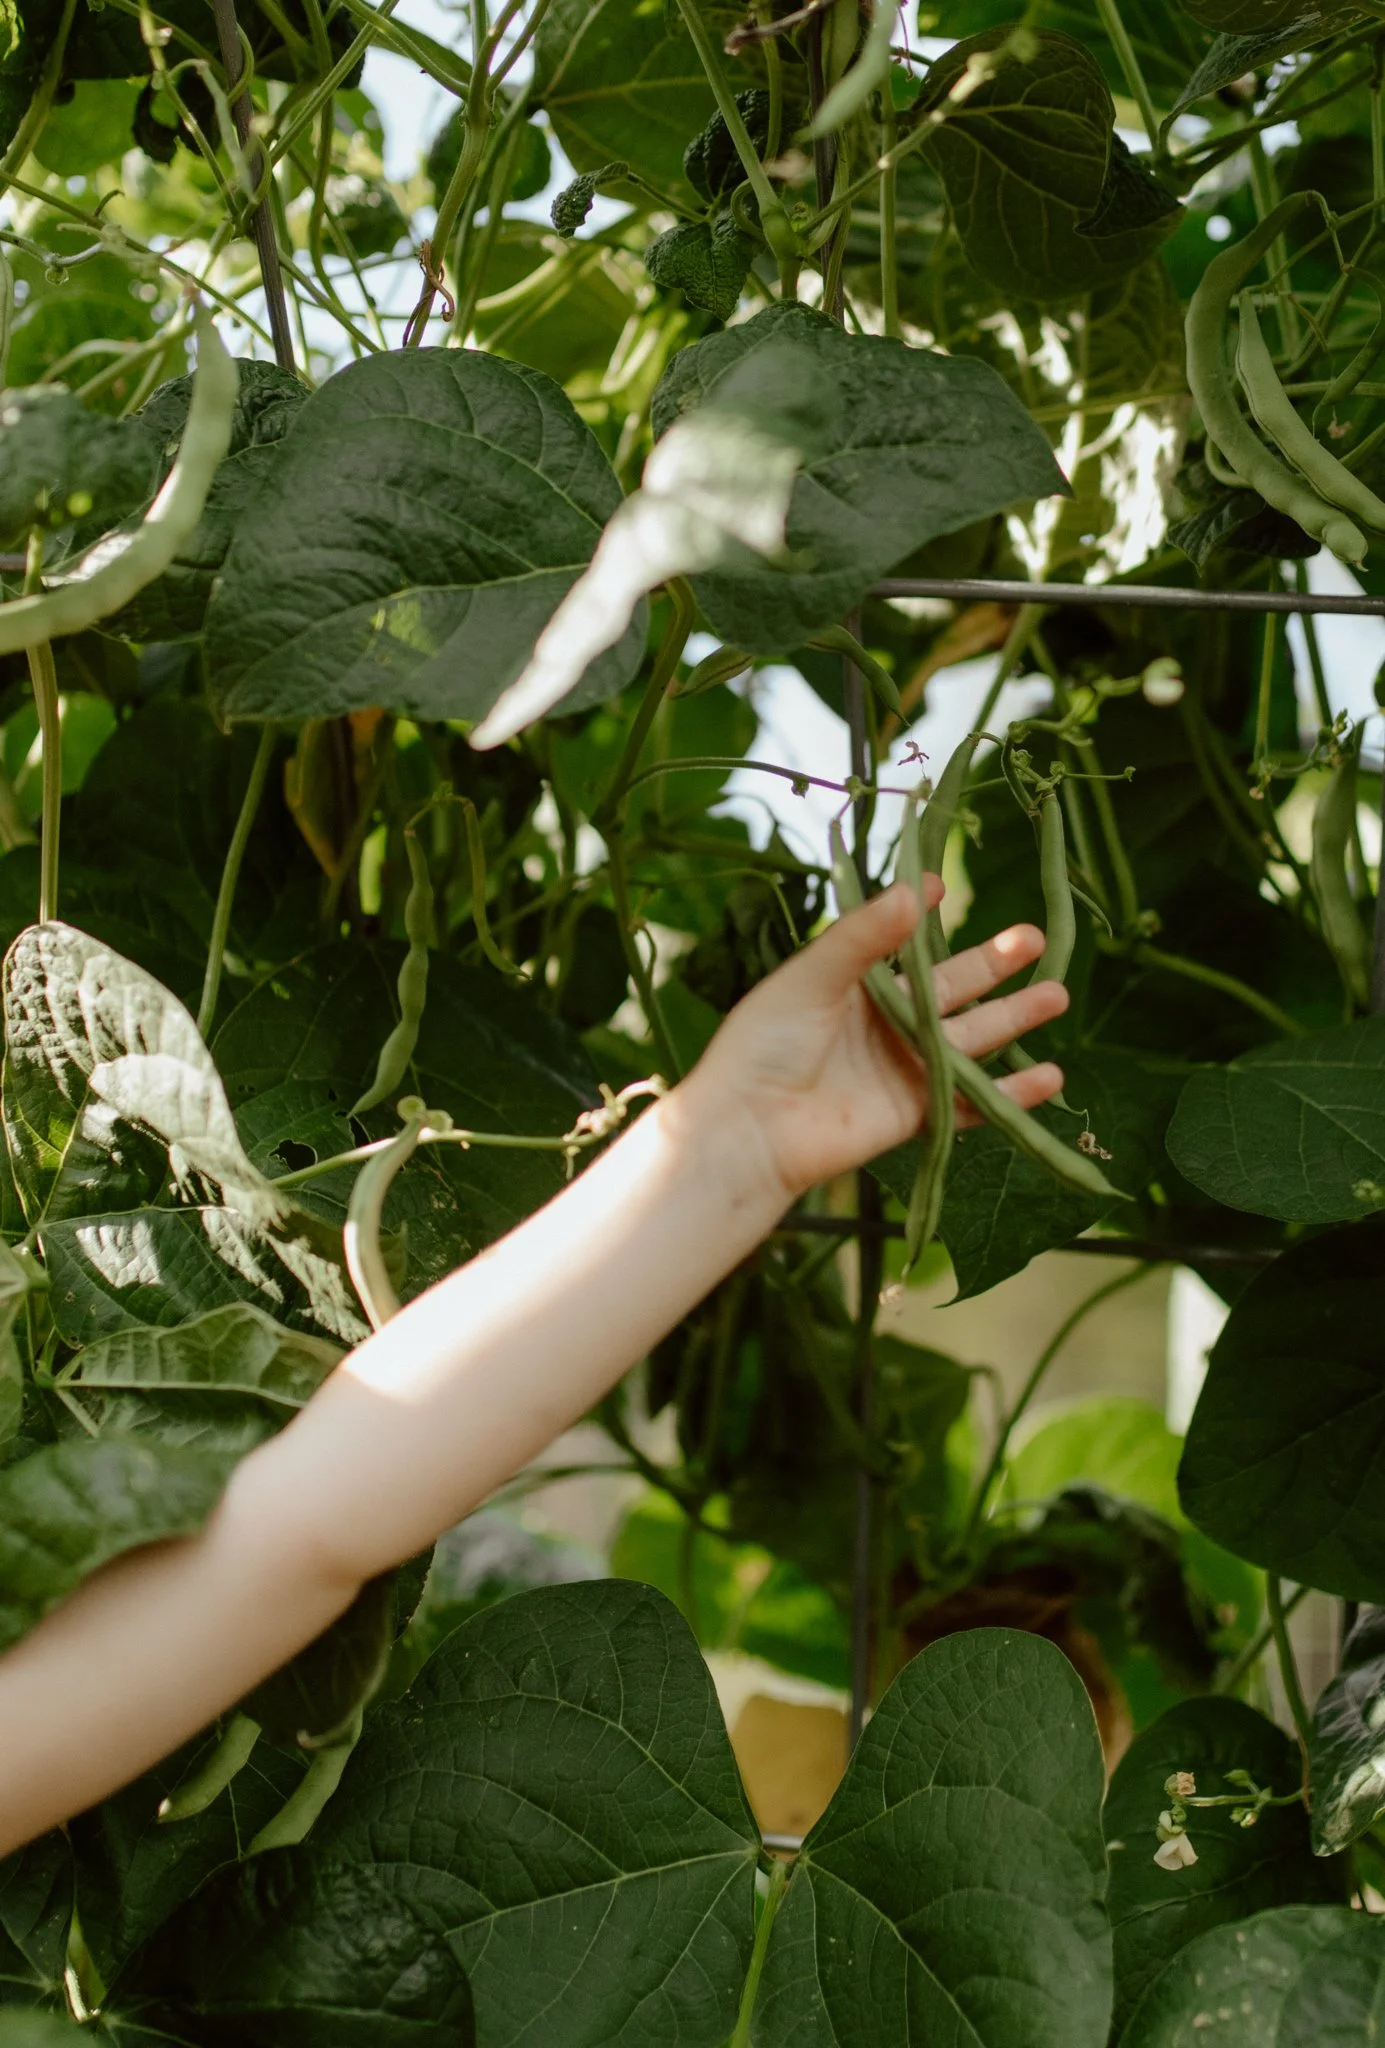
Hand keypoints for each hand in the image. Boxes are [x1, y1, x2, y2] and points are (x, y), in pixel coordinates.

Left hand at [684, 877, 1068, 1206]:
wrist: (752, 1128)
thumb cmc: (766, 1044)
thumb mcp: (812, 978)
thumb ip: (862, 938)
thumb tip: (914, 892)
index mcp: (853, 985)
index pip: (899, 943)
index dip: (921, 915)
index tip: (943, 884)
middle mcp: (883, 1023)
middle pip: (950, 988)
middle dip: (993, 964)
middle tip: (1034, 937)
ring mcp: (902, 1067)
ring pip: (970, 1038)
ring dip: (1014, 1018)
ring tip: (1057, 994)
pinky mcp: (914, 1112)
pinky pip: (971, 1101)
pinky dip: (1010, 1092)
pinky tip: (1050, 1077)